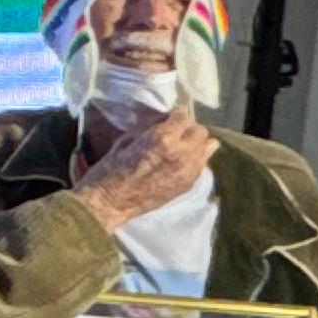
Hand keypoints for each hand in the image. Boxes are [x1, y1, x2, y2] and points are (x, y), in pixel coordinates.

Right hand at [71, 111, 215, 225]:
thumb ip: (150, 129)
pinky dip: (195, 159)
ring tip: (182, 147)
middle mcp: (182, 153)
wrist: (110, 202)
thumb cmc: (110, 169)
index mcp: (163, 138)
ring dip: (195, 144)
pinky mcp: (189, 184)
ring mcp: (189, 170)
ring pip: (207, 148)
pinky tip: (181, 161)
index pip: (183, 116)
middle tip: (176, 132)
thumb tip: (162, 122)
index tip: (170, 116)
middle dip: (188, 128)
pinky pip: (202, 164)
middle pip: (200, 131)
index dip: (176, 114)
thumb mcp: (126, 140)